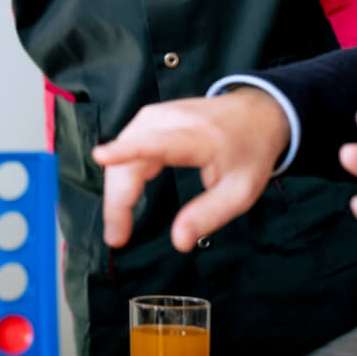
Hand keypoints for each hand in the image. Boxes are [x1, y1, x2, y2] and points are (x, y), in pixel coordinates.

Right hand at [92, 87, 289, 251]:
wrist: (256, 113)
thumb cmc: (248, 154)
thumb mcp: (240, 192)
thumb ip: (209, 215)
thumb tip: (178, 242)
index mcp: (197, 138)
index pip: (157, 143)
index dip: (127, 151)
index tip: (100, 157)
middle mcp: (170, 121)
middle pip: (131, 158)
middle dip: (117, 198)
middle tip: (117, 236)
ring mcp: (154, 115)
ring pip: (122, 153)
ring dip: (116, 189)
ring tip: (119, 222)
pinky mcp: (147, 117)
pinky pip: (125, 147)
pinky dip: (120, 173)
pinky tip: (124, 195)